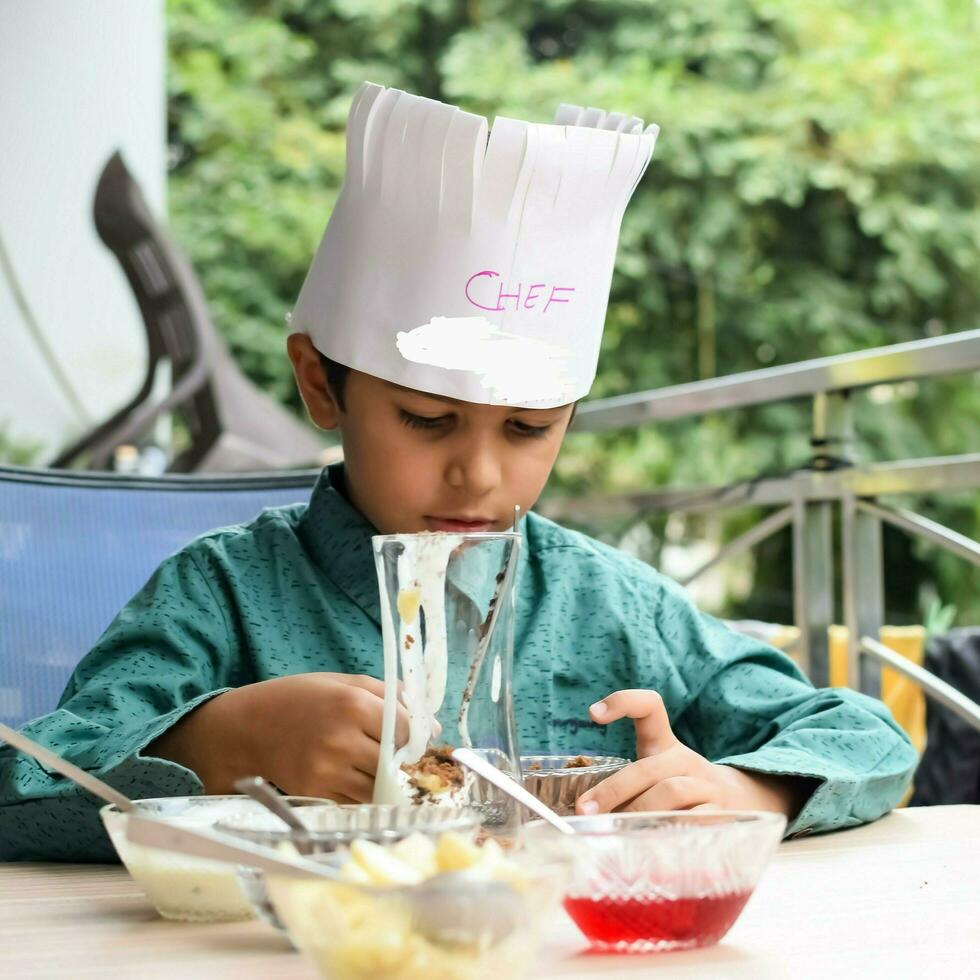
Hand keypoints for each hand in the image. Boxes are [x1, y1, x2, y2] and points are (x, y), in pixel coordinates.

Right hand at [148, 673, 408, 802]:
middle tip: (395, 753)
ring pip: (378, 786)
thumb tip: (432, 725)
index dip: (412, 734)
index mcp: (353, 704)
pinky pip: (356, 800)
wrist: (245, 728)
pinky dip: (361, 791)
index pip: (405, 729)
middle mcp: (342, 740)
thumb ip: (391, 697)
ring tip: (372, 763)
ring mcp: (328, 771)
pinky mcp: (316, 793)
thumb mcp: (344, 682)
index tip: (409, 735)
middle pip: (395, 761)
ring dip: (383, 779)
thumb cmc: (300, 698)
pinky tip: (352, 775)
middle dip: (400, 759)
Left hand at [575, 689, 808, 818]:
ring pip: (671, 792)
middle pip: (648, 768)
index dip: (623, 701)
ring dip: (638, 812)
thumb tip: (582, 814)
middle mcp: (687, 761)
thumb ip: (624, 788)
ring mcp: (707, 787)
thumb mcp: (655, 777)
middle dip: (613, 790)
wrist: (744, 804)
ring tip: (614, 830)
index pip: (649, 707)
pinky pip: (695, 821)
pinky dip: (670, 832)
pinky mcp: (723, 814)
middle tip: (585, 811)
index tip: (594, 713)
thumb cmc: (681, 793)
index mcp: (666, 745)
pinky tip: (650, 843)